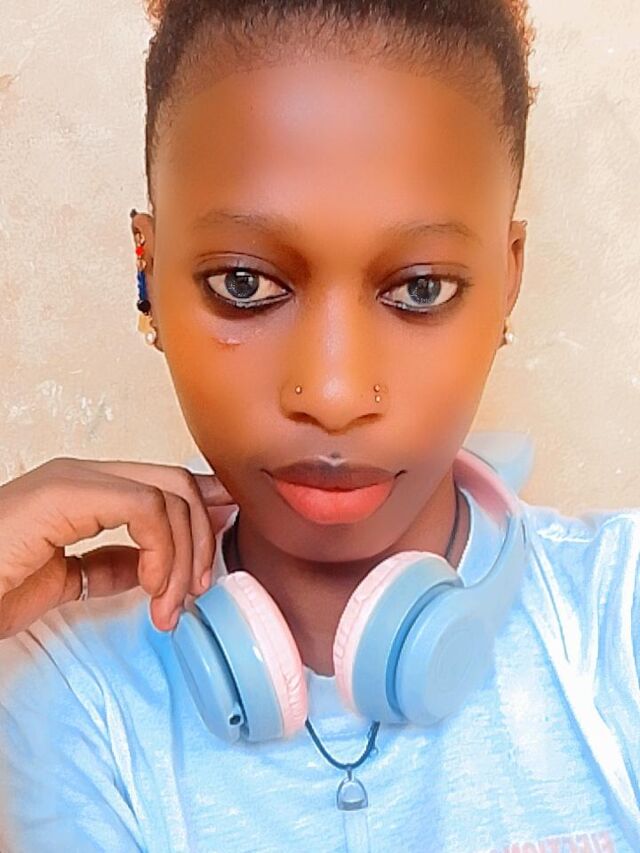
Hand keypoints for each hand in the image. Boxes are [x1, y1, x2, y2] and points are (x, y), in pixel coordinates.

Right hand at [0, 457, 235, 637]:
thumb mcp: (65, 579)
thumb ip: (108, 564)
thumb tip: (148, 566)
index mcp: (84, 489)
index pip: (163, 481)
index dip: (204, 503)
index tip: (228, 532)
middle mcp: (84, 475)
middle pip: (177, 484)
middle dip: (202, 538)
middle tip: (197, 590)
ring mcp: (75, 480)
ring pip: (170, 495)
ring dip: (183, 558)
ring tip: (169, 605)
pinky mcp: (68, 494)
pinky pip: (146, 508)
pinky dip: (163, 552)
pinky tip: (151, 589)